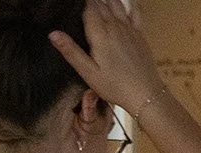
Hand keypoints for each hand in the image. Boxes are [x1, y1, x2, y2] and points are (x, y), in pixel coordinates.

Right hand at [49, 0, 167, 113]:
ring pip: (117, 4)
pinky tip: (126, 1)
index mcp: (100, 33)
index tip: (72, 2)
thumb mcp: (88, 72)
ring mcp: (130, 30)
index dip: (80, 2)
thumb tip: (53, 33)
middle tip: (83, 2)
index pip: (88, 7)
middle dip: (91, 0)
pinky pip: (135, 13)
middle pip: (100, 4)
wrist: (147, 96)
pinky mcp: (140, 35)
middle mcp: (115, 27)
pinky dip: (129, 4)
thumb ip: (71, 51)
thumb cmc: (116, 86)